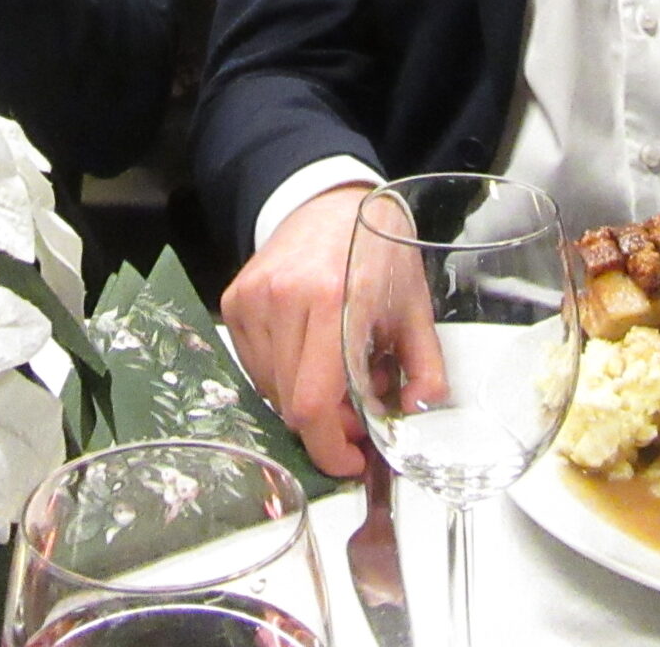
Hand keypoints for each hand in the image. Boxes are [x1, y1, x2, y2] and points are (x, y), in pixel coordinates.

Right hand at [220, 185, 444, 476]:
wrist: (329, 199)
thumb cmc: (376, 250)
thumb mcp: (415, 307)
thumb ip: (425, 369)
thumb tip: (415, 417)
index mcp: (335, 300)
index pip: (313, 402)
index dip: (330, 448)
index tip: (352, 460)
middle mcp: (285, 299)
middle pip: (291, 405)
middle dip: (327, 426)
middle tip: (357, 410)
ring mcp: (254, 300)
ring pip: (271, 391)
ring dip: (304, 400)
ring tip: (335, 372)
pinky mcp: (234, 302)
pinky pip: (254, 367)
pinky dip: (282, 376)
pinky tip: (309, 354)